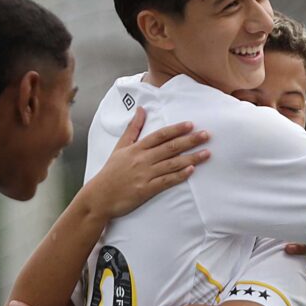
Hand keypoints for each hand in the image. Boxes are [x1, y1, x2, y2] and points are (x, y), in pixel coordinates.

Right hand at [82, 107, 209, 218]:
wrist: (99, 197)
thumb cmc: (110, 172)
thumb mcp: (120, 147)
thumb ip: (133, 128)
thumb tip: (141, 109)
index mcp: (136, 148)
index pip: (159, 135)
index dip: (176, 129)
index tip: (191, 124)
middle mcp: (142, 159)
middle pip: (170, 147)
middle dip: (190, 140)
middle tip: (207, 135)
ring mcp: (144, 175)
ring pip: (172, 164)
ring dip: (191, 158)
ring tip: (207, 153)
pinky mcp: (146, 190)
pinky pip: (166, 181)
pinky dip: (179, 176)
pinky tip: (191, 171)